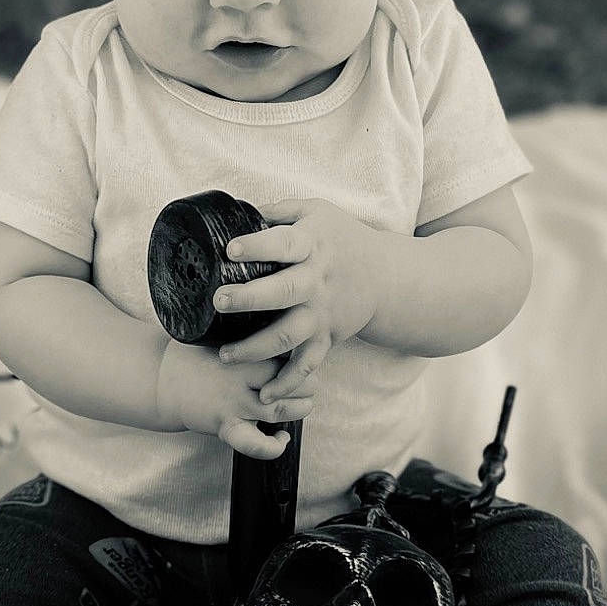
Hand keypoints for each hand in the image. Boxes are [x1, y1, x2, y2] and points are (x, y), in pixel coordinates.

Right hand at [157, 340, 313, 458]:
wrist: (163, 378)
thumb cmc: (199, 357)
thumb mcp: (226, 336)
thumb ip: (255, 338)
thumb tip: (291, 331)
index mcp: (242, 351)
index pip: (287, 352)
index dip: (302, 357)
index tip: (304, 358)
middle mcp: (239, 377)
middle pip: (289, 380)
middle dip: (307, 384)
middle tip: (308, 384)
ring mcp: (233, 403)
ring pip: (280, 409)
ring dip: (299, 409)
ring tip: (301, 405)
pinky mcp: (225, 426)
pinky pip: (254, 444)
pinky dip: (273, 446)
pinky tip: (281, 438)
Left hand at [214, 198, 380, 400]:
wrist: (386, 277)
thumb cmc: (342, 239)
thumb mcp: (316, 212)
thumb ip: (279, 210)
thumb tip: (237, 209)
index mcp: (312, 245)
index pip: (284, 243)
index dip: (258, 246)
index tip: (231, 250)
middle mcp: (316, 281)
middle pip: (283, 292)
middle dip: (250, 298)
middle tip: (220, 301)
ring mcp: (322, 313)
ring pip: (289, 335)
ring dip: (257, 348)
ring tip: (225, 356)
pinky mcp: (327, 338)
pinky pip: (307, 365)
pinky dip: (288, 383)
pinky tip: (264, 396)